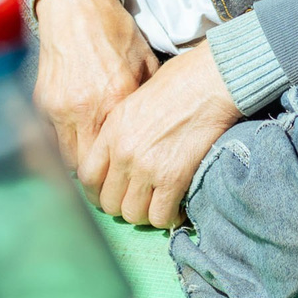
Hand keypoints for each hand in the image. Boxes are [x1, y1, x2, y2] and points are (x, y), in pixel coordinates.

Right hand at [33, 0, 157, 172]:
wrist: (76, 6)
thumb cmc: (115, 32)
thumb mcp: (145, 62)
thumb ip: (146, 99)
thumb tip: (156, 128)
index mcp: (115, 101)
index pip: (115, 157)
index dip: (120, 172)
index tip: (126, 178)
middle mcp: (84, 110)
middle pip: (87, 167)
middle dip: (98, 176)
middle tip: (109, 180)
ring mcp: (59, 108)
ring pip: (67, 157)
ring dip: (80, 162)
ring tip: (95, 164)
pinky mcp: (42, 101)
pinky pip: (53, 136)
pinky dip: (66, 142)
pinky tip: (79, 137)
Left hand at [83, 45, 240, 227]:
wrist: (209, 80)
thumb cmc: (179, 82)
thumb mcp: (134, 99)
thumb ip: (120, 130)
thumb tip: (117, 155)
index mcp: (111, 130)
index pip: (87, 177)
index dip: (96, 194)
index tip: (109, 195)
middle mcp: (123, 151)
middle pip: (109, 202)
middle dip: (122, 206)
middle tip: (139, 201)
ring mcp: (147, 166)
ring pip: (133, 214)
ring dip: (145, 214)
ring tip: (158, 205)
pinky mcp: (173, 177)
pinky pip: (160, 216)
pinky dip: (168, 217)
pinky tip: (177, 207)